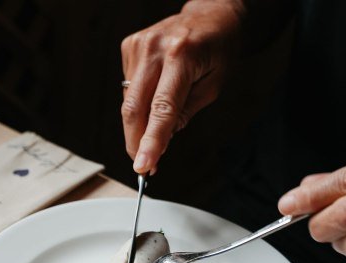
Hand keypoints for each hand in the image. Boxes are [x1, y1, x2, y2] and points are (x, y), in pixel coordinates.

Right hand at [120, 1, 244, 173]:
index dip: (151, 141)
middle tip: (144, 162)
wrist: (210, 14)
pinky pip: (128, 88)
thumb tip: (162, 138)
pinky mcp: (129, 46)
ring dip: (139, 123)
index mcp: (182, 56)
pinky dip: (139, 101)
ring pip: (128, 102)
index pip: (162, 109)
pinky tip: (155, 91)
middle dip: (136, 141)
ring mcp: (139, 45)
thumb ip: (186, 112)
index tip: (143, 165)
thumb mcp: (214, 85)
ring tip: (158, 123)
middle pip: (134, 108)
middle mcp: (155, 48)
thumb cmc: (217, 48)